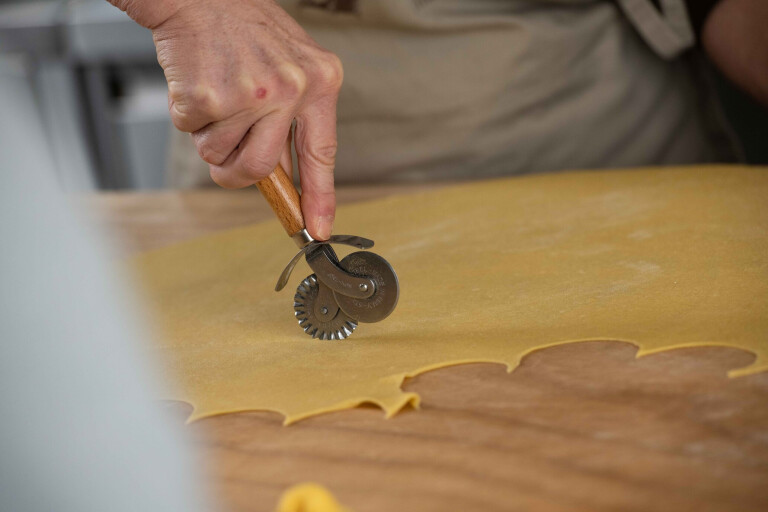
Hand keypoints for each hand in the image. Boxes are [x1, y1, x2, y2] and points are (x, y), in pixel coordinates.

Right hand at [112, 0, 341, 239]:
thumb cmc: (244, 27)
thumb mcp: (291, 63)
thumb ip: (294, 116)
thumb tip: (285, 176)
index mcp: (318, 82)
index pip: (321, 153)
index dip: (320, 196)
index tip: (318, 228)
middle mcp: (289, 90)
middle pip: (260, 168)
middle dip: (235, 171)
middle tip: (225, 152)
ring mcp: (250, 95)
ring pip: (220, 155)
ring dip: (209, 136)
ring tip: (215, 95)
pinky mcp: (209, 98)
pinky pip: (192, 134)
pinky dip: (187, 117)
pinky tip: (197, 83)